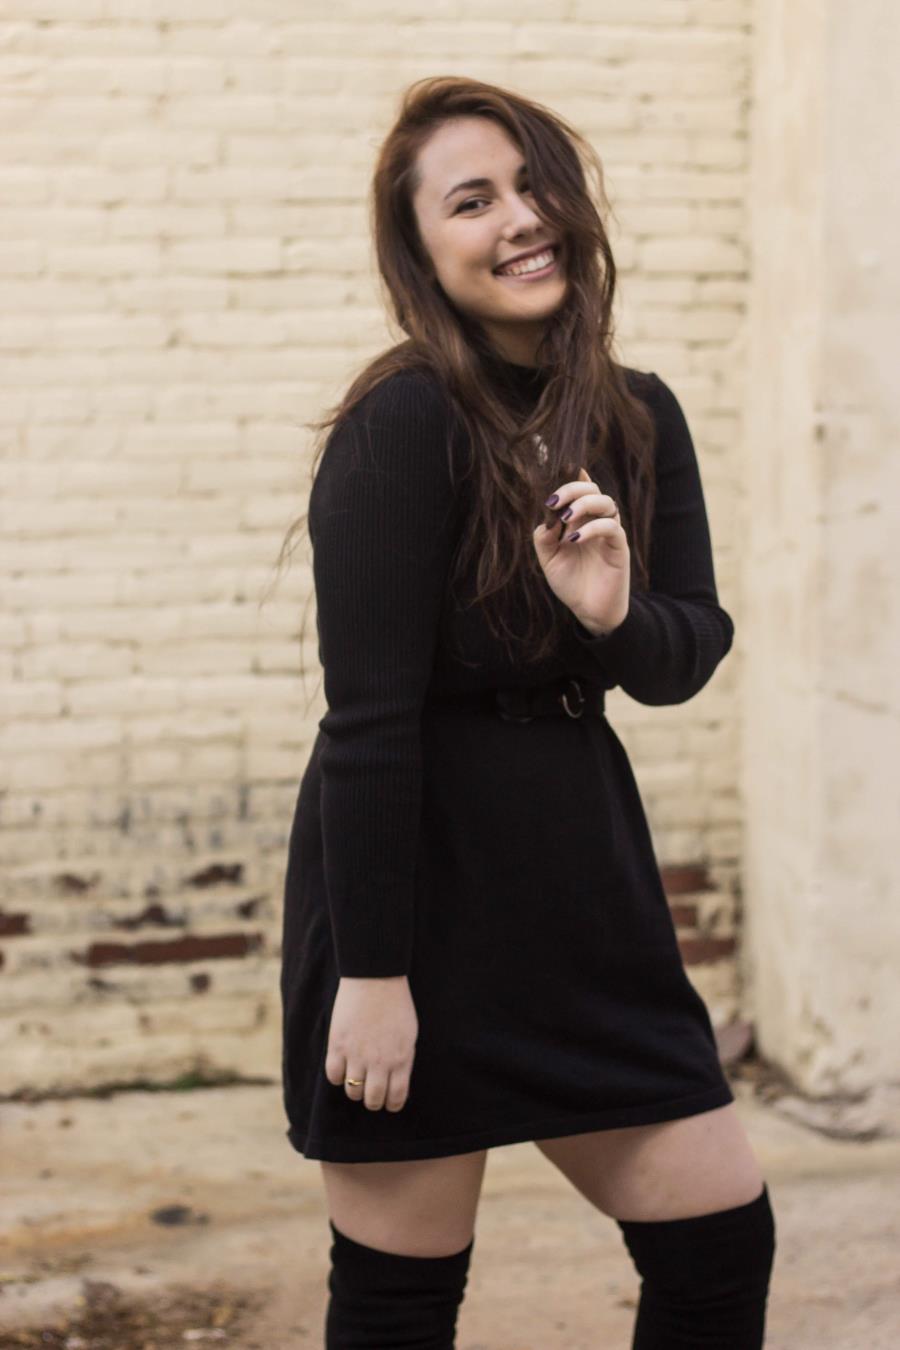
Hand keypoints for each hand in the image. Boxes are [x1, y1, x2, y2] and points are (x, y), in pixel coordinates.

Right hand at [324, 975, 417, 1112]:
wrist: (375, 979)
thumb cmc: (396, 1004)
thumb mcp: (409, 1034)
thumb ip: (403, 1060)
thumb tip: (396, 1081)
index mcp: (401, 1059)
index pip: (396, 1098)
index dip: (392, 1104)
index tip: (388, 1102)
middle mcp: (379, 1062)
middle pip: (373, 1100)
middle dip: (373, 1101)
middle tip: (371, 1094)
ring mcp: (357, 1055)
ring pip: (353, 1091)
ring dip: (355, 1089)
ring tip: (356, 1078)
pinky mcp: (338, 1045)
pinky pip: (333, 1075)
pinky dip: (337, 1076)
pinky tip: (342, 1066)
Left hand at [533, 467, 629, 633]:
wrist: (589, 611)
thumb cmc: (571, 583)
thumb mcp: (549, 559)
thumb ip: (544, 538)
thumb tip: (547, 518)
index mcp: (579, 521)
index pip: (579, 491)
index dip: (568, 480)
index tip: (550, 483)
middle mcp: (595, 522)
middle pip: (592, 489)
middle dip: (572, 489)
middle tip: (553, 501)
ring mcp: (609, 533)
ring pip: (606, 502)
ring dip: (584, 504)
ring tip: (565, 517)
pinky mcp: (618, 547)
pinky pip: (611, 527)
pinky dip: (592, 528)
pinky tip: (574, 539)